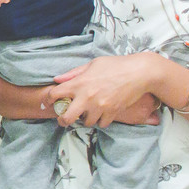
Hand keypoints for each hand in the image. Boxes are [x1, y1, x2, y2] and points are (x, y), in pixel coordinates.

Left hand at [43, 54, 162, 127]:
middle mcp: (87, 96)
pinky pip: (101, 124)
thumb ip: (73, 73)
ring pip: (85, 122)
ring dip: (85, 118)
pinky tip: (101, 113)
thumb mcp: (92, 64)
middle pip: (66, 117)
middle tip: (64, 118)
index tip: (49, 102)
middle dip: (62, 120)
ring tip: (88, 111)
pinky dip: (100, 120)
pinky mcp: (112, 112)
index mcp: (79, 82)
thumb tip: (57, 79)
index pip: (54, 94)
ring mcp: (100, 106)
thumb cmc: (115, 65)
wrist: (140, 73)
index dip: (48, 99)